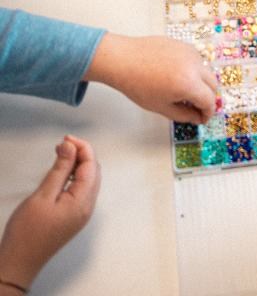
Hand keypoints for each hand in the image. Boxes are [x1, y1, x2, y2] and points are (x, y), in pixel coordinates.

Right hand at [0, 136, 100, 290]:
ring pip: (88, 180)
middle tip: (61, 145)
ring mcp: (81, 214)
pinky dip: (74, 177)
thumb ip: (60, 169)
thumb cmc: (27, 232)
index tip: (65, 138)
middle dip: (81, 154)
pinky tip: (61, 173)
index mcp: (83, 202)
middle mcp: (87, 208)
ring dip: (77, 165)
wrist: (19, 262)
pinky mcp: (73, 217)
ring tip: (60, 155)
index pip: (91, 165)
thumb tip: (71, 146)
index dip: (81, 147)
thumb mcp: (43, 195)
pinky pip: (81, 190)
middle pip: (93, 171)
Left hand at [86, 34, 216, 123]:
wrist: (124, 60)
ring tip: (183, 91)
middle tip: (196, 107)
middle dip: (207, 98)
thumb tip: (197, 117)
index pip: (209, 101)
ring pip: (205, 71)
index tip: (202, 119)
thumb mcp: (162, 107)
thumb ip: (184, 115)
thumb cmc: (139, 86)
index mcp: (189, 84)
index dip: (208, 113)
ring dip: (201, 83)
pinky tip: (177, 75)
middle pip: (213, 84)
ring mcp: (190, 52)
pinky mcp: (184, 45)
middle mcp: (194, 66)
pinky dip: (193, 70)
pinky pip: (196, 60)